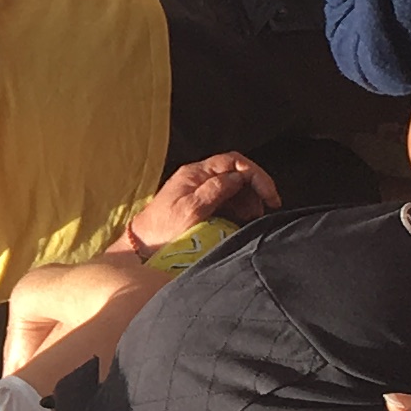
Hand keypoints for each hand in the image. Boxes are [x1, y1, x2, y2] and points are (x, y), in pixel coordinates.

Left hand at [120, 152, 276, 257]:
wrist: (141, 248)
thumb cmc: (162, 231)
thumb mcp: (191, 210)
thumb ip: (215, 190)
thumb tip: (239, 177)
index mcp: (194, 174)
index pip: (233, 161)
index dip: (255, 175)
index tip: (269, 195)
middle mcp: (198, 178)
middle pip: (236, 172)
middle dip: (255, 188)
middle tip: (264, 209)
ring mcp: (199, 191)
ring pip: (234, 187)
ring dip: (249, 199)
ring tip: (253, 218)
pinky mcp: (201, 205)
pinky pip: (227, 200)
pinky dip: (240, 208)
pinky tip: (243, 221)